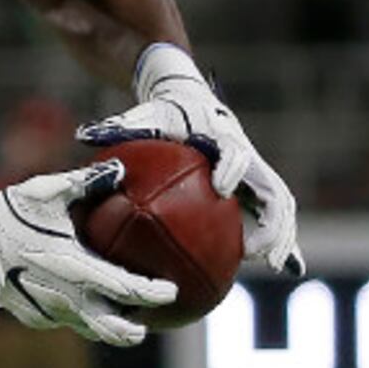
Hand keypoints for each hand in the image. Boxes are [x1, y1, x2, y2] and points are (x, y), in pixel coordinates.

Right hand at [0, 162, 177, 346]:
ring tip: (122, 321)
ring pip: (86, 328)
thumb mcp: (47, 192)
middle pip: (111, 329)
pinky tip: (80, 305)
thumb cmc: (8, 215)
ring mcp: (46, 311)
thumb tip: (119, 168)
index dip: (152, 293)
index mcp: (76, 268)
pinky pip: (62, 320)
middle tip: (150, 324)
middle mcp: (65, 298)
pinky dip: (77, 316)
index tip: (172, 291)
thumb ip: (86, 182)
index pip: (126, 289)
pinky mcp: (31, 316)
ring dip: (107, 327)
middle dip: (134, 331)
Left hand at [80, 43, 303, 276]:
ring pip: (280, 206)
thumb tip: (84, 134)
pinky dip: (280, 239)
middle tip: (258, 251)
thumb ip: (119, 126)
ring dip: (284, 234)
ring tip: (276, 266)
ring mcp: (256, 172)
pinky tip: (279, 268)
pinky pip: (271, 215)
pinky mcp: (256, 186)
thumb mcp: (143, 117)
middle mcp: (247, 156)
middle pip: (273, 188)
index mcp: (222, 137)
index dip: (231, 167)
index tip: (221, 187)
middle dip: (272, 220)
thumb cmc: (164, 113)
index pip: (233, 151)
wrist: (189, 99)